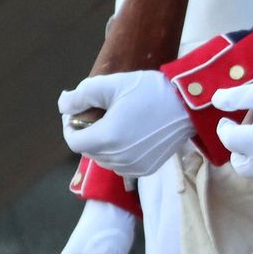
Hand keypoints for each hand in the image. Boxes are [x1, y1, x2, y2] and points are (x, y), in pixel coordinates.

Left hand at [59, 70, 193, 177]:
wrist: (189, 105)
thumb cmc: (151, 91)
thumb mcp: (114, 84)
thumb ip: (82, 94)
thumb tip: (63, 104)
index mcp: (106, 139)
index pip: (73, 141)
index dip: (70, 125)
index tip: (77, 111)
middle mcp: (117, 159)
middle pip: (89, 149)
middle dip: (88, 131)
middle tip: (100, 111)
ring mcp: (132, 167)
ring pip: (105, 158)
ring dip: (104, 142)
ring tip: (117, 122)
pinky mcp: (146, 169)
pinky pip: (122, 164)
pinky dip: (120, 151)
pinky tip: (132, 134)